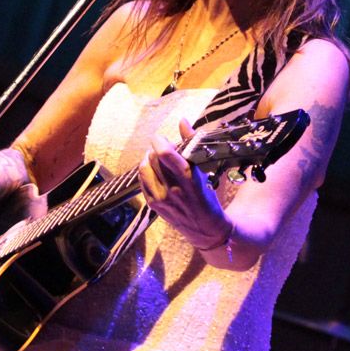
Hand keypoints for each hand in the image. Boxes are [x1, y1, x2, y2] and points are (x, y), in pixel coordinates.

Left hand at [139, 118, 228, 246]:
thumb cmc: (207, 197)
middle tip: (164, 148)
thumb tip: (182, 121)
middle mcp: (172, 188)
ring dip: (148, 158)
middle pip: (153, 158)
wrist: (206, 229)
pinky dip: (145, 172)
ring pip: (144, 168)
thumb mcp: (204, 170)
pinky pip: (142, 181)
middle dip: (156, 148)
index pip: (165, 153)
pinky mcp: (153, 205)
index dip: (160, 141)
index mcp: (188, 177)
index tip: (163, 138)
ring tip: (156, 158)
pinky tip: (153, 171)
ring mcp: (161, 198)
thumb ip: (191, 143)